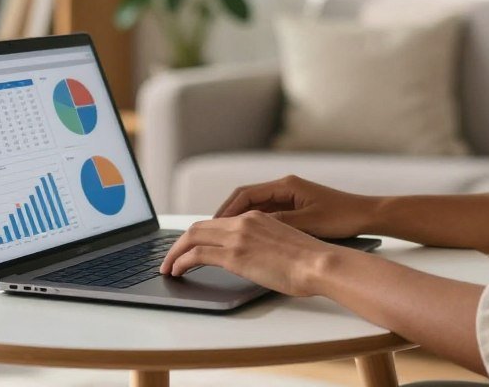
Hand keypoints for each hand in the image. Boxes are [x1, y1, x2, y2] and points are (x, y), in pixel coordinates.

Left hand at [159, 211, 345, 295]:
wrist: (320, 263)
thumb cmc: (311, 259)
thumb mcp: (284, 242)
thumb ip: (263, 244)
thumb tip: (253, 258)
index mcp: (256, 216)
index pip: (216, 221)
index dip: (197, 234)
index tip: (188, 248)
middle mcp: (243, 221)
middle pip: (199, 227)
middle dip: (179, 243)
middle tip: (170, 258)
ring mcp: (238, 236)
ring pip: (192, 238)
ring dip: (174, 253)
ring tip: (167, 268)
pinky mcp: (235, 255)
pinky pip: (196, 255)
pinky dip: (180, 262)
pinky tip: (176, 271)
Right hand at [215, 175, 378, 237]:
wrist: (366, 215)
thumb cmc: (341, 217)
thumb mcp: (306, 222)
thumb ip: (278, 223)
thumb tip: (250, 227)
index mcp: (286, 186)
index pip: (245, 194)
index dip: (226, 210)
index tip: (212, 225)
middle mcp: (285, 187)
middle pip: (246, 198)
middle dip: (227, 215)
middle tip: (209, 232)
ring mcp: (290, 197)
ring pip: (255, 207)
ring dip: (239, 220)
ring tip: (223, 238)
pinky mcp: (295, 207)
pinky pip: (267, 214)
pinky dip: (253, 224)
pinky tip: (247, 239)